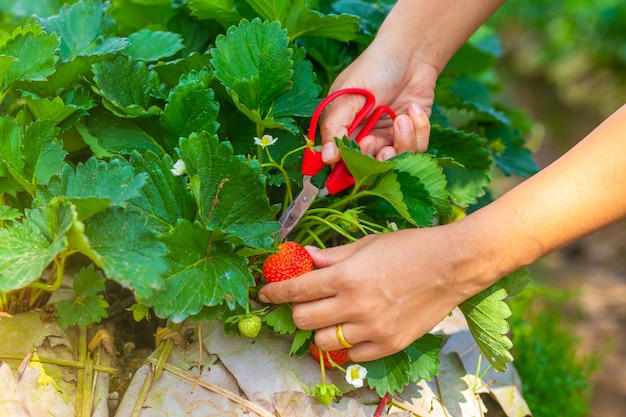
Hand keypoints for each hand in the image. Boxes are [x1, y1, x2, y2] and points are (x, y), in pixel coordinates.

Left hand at [258, 227, 475, 361]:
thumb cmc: (409, 248)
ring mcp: (372, 330)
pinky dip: (346, 345)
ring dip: (319, 330)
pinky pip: (352, 356)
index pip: (295, 290)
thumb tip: (304, 258)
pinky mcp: (389, 345)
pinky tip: (353, 330)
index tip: (265, 293)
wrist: (452, 266)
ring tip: (331, 317)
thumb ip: (331, 255)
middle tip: (305, 302)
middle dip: (296, 310)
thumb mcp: (366, 244)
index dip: (274, 291)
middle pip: (302, 319)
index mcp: (346, 277)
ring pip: (322, 342)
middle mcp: (355, 306)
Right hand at [319, 36, 435, 163]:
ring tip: (403, 120)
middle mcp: (364, 139)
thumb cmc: (373, 68)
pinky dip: (419, 130)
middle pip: (371, 169)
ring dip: (403, 143)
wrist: (410, 52)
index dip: (351, 166)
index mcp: (342, 131)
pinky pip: (418, 149)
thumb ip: (335, 127)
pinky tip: (414, 110)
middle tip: (382, 145)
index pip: (342, 163)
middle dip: (379, 160)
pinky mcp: (412, 135)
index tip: (361, 154)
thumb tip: (326, 158)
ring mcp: (389, 138)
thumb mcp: (348, 96)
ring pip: (397, 162)